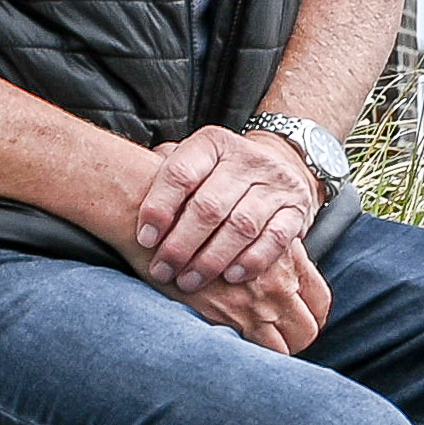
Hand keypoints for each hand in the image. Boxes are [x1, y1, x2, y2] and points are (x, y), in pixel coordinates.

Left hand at [129, 124, 327, 349]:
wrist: (283, 162)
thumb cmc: (220, 172)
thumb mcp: (195, 160)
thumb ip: (164, 173)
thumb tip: (127, 193)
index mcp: (212, 143)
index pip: (180, 173)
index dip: (158, 208)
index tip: (144, 239)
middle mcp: (246, 159)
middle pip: (209, 206)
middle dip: (181, 245)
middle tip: (163, 270)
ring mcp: (275, 184)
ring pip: (240, 226)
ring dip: (211, 260)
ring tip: (189, 281)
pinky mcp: (296, 210)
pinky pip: (275, 239)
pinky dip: (251, 261)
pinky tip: (230, 277)